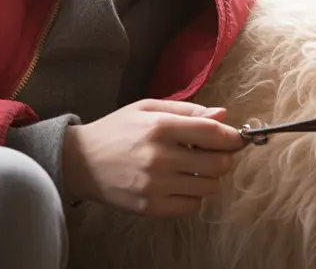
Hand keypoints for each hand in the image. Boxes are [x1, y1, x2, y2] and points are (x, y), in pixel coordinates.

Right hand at [61, 99, 243, 216]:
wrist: (80, 162)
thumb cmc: (117, 130)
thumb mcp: (148, 108)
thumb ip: (187, 110)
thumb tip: (223, 114)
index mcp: (160, 127)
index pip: (213, 134)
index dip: (232, 137)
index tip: (235, 139)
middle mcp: (159, 157)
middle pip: (217, 164)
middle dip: (223, 158)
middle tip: (214, 154)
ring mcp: (155, 186)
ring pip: (208, 187)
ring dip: (208, 178)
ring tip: (194, 169)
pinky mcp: (150, 208)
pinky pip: (191, 205)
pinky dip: (193, 196)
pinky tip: (180, 184)